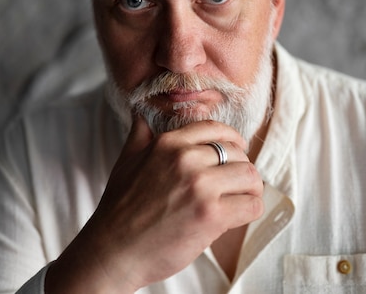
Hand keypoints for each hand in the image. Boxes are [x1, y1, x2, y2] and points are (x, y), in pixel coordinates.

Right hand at [46, 115, 263, 292]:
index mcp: (168, 143)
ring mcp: (200, 187)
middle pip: (238, 153)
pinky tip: (239, 216)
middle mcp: (186, 159)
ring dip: (250, 189)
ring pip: (250, 177)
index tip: (237, 152)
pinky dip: (251, 210)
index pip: (216, 129)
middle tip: (236, 184)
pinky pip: (251, 205)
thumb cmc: (119, 209)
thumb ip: (139, 136)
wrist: (114, 250)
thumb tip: (141, 115)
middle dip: (241, 168)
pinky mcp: (211, 215)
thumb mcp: (126, 161)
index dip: (232, 140)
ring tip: (242, 198)